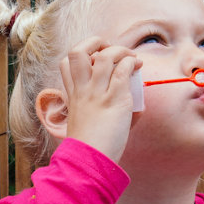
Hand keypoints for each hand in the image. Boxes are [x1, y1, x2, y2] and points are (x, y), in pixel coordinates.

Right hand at [60, 36, 140, 160]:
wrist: (89, 161)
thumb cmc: (90, 147)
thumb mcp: (91, 124)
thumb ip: (108, 110)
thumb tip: (137, 106)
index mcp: (72, 95)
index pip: (66, 63)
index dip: (80, 55)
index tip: (95, 61)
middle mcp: (82, 90)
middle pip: (77, 51)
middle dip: (94, 42)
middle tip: (109, 50)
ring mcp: (97, 93)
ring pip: (104, 55)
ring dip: (120, 51)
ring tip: (131, 58)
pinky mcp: (115, 99)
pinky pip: (123, 70)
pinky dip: (132, 63)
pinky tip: (137, 67)